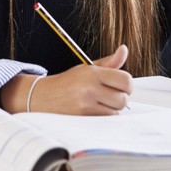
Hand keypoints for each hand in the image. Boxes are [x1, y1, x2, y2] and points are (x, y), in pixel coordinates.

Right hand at [8, 45, 132, 115]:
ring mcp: (86, 105)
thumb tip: (124, 49)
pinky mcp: (83, 119)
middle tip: (108, 95)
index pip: (126, 80)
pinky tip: (94, 110)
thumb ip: (109, 62)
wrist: (43, 97)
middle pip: (123, 98)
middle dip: (119, 98)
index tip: (120, 85)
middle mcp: (90, 89)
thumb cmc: (68, 83)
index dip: (126, 84)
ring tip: (99, 103)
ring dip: (111, 109)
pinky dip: (103, 117)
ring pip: (116, 112)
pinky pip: (105, 120)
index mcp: (93, 73)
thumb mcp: (87, 68)